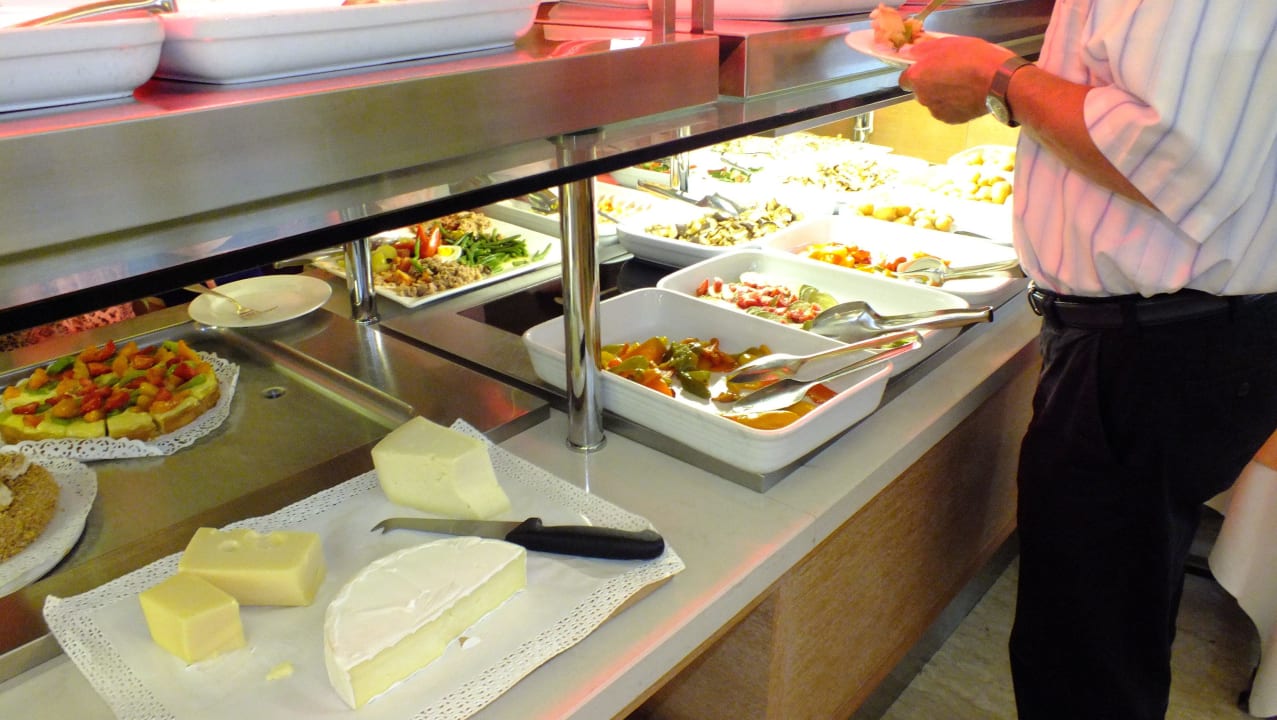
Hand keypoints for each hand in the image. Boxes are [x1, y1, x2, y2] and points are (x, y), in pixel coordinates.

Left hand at [898, 37, 1015, 123]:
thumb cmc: (972, 58)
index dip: (915, 72)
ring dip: (942, 94)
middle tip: (950, 72)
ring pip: (934, 101)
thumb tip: (912, 53)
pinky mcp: (951, 120)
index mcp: (917, 77)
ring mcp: (936, 111)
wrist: (998, 82)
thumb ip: (924, 50)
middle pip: (920, 90)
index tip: (927, 67)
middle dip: (930, 83)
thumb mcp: (947, 43)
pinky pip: (947, 110)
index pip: (904, 79)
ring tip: (962, 84)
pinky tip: (967, 95)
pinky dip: (954, 104)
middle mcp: (922, 97)